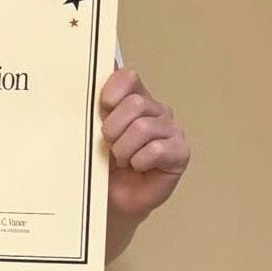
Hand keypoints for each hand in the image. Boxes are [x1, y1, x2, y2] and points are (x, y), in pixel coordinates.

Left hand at [100, 68, 189, 226]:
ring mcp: (171, 131)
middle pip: (135, 104)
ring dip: (124, 150)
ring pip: (143, 128)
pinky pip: (156, 150)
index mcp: (134, 100)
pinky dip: (139, 161)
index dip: (113, 90)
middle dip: (114, 129)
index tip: (103, 107)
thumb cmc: (102, 166)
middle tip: (110, 146)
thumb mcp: (91, 133)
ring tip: (123, 161)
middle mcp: (156, 111)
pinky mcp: (180, 153)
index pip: (128, 77)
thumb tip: (95, 70)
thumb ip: (93, 105)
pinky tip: (137, 168)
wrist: (111, 200)